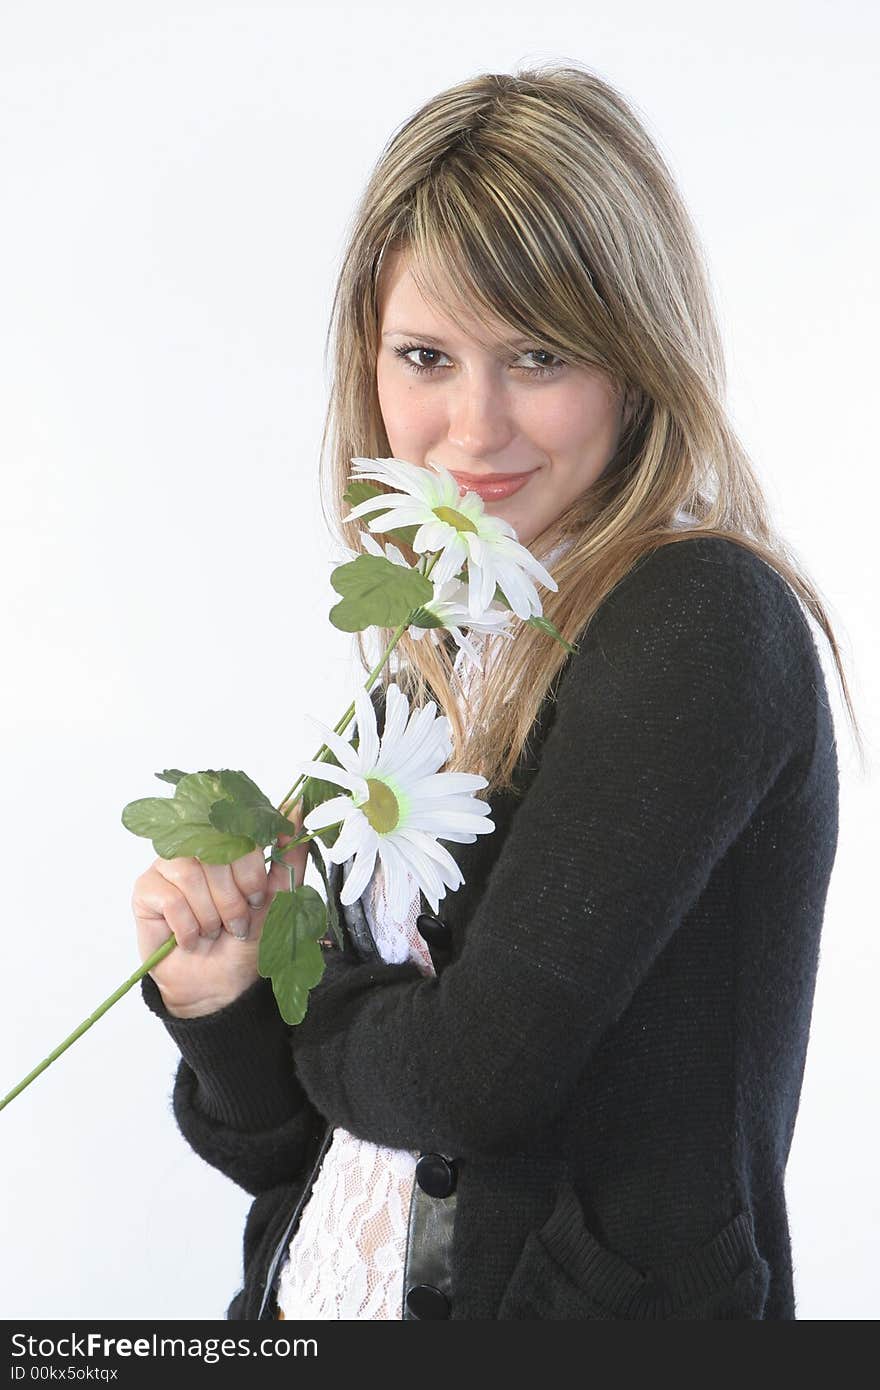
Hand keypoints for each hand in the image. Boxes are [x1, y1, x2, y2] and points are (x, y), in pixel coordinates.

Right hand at [131, 798, 308, 1017]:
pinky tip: (191, 939)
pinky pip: (170, 898)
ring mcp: (168, 864)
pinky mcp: (145, 889)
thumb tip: (298, 806)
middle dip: (233, 899)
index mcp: (229, 842)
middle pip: (214, 852)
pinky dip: (188, 927)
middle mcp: (196, 845)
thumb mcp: (280, 895)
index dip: (250, 871)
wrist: (221, 982)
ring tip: (213, 931)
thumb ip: (290, 852)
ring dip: (210, 915)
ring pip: (191, 874)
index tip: (257, 899)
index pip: (238, 831)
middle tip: (236, 924)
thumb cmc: (249, 938)